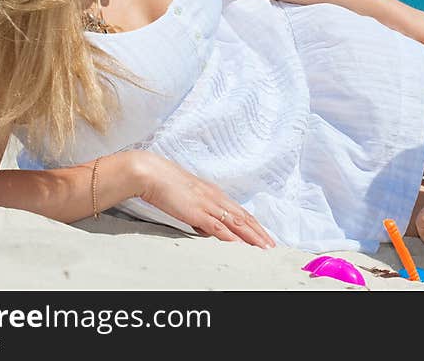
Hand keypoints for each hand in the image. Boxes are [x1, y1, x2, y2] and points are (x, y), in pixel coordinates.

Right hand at [132, 150, 275, 248]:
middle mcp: (216, 198)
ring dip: (253, 237)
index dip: (255, 225)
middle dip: (260, 233)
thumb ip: (200, 212)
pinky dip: (232, 238)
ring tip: (264, 249)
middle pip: (244, 218)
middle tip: (272, 246)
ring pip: (237, 223)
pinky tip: (241, 246)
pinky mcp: (198, 212)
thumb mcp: (189, 199)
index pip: (241, 212)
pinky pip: (219, 227)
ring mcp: (208, 205)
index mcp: (215, 194)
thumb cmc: (166, 184)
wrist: (152, 173)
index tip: (264, 236)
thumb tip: (206, 227)